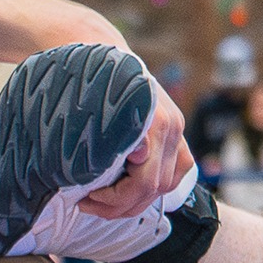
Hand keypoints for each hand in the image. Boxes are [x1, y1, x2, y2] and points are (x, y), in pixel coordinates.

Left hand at [81, 73, 194, 218]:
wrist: (103, 57)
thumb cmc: (91, 88)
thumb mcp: (93, 115)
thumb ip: (111, 140)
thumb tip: (138, 157)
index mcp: (153, 124)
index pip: (143, 183)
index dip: (114, 199)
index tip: (86, 197)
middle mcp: (171, 128)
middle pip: (154, 188)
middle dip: (119, 205)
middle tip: (87, 204)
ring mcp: (177, 132)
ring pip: (167, 185)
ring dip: (135, 201)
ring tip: (104, 201)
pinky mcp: (177, 134)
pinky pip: (177, 172)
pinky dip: (154, 188)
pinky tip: (129, 190)